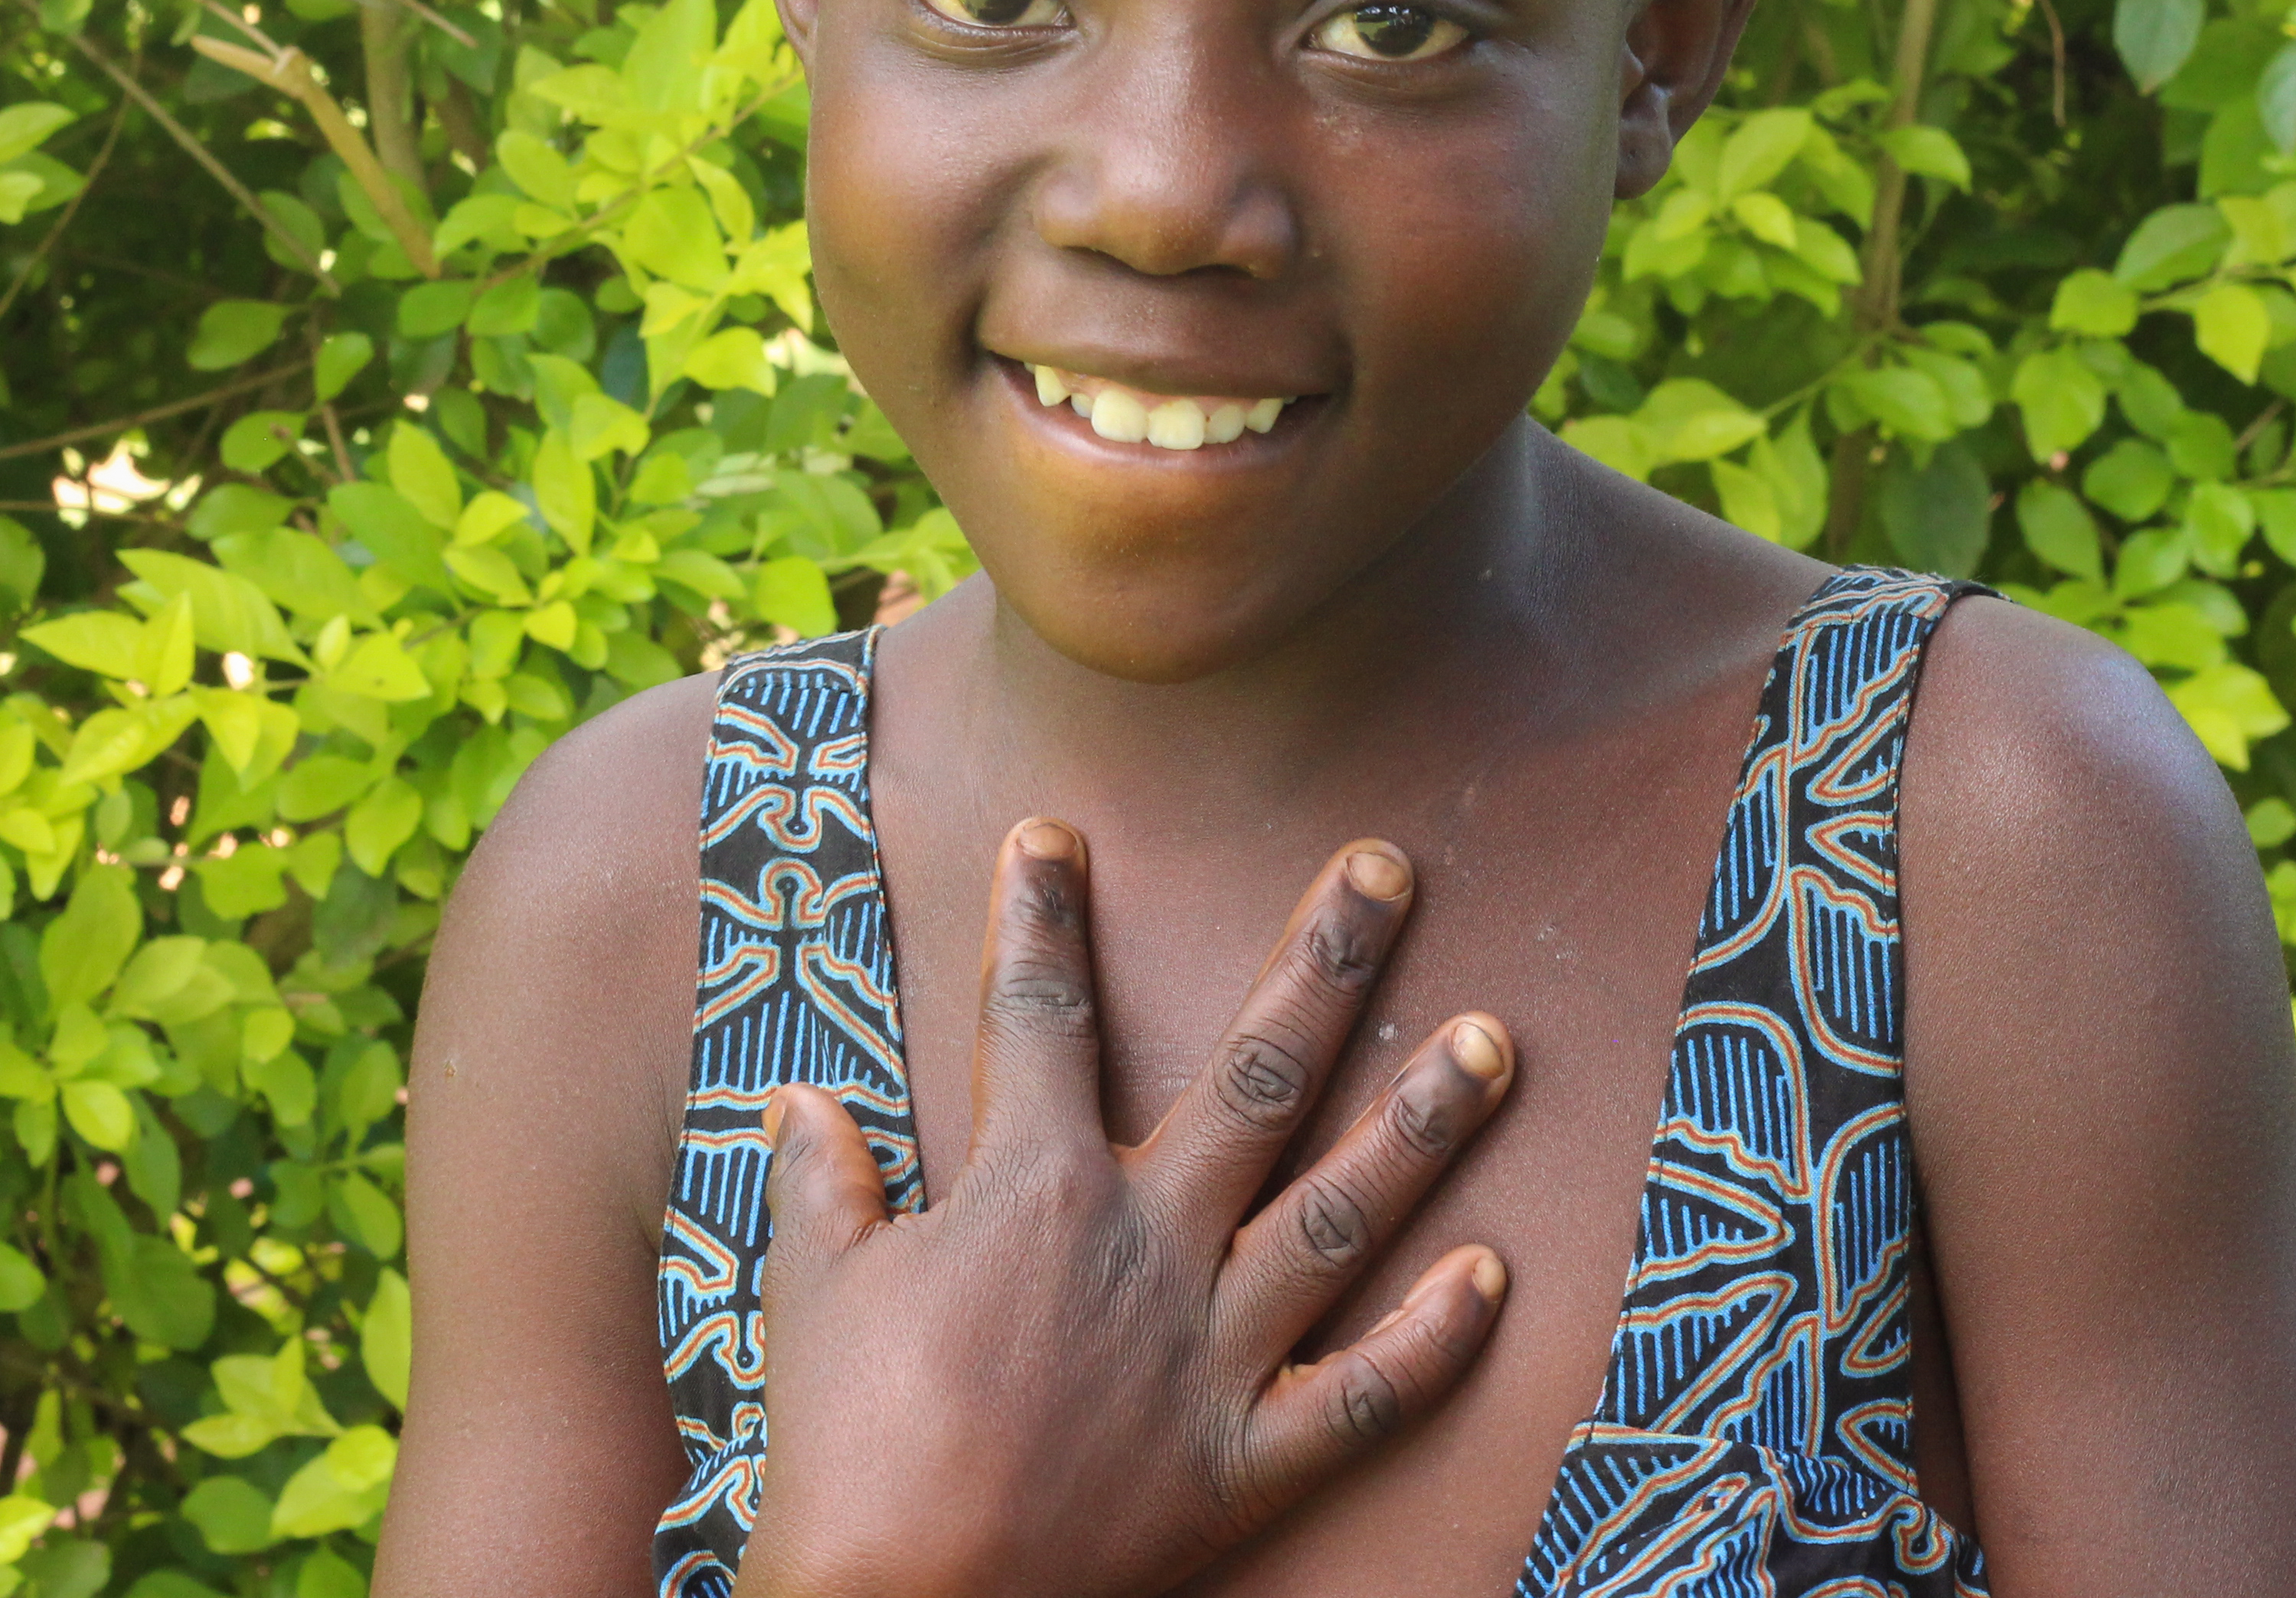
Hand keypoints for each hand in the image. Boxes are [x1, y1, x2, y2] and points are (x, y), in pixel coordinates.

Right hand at [736, 820, 1517, 1597]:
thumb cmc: (843, 1445)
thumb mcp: (814, 1289)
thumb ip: (822, 1184)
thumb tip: (800, 1101)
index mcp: (1034, 1186)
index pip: (1038, 1012)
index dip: (1040, 914)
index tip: (1054, 834)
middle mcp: (1146, 1244)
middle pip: (1257, 1076)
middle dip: (1327, 961)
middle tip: (1390, 869)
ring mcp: (1210, 1351)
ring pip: (1344, 1212)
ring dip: (1424, 1122)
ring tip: (1495, 1040)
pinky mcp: (1244, 1461)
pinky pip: (1366, 1394)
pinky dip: (1434, 1340)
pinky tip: (1493, 1274)